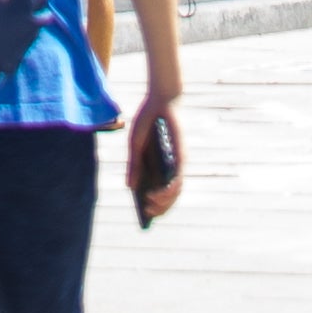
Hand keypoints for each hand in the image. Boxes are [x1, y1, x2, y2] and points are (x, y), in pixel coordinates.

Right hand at [127, 93, 183, 224]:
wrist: (159, 99)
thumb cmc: (147, 120)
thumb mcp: (136, 145)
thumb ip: (134, 165)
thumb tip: (130, 187)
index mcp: (158, 165)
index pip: (159, 191)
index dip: (154, 204)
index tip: (144, 213)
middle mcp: (170, 167)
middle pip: (168, 195)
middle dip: (159, 207)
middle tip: (147, 212)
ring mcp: (176, 163)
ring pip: (175, 191)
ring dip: (164, 202)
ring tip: (150, 205)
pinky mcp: (181, 156)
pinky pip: (178, 178)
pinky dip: (170, 190)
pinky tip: (159, 194)